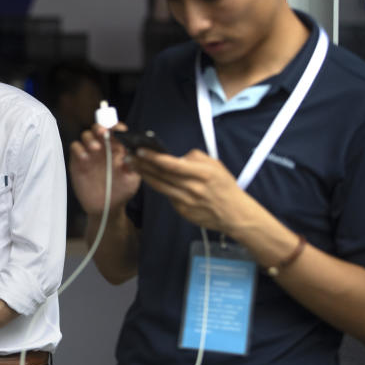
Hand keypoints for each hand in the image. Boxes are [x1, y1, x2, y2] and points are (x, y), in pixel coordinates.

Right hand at [69, 122, 140, 214]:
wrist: (106, 207)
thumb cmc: (121, 191)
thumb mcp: (132, 179)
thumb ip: (133, 166)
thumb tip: (132, 153)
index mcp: (117, 149)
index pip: (116, 131)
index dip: (116, 126)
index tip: (118, 129)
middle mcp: (103, 148)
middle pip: (98, 129)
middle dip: (100, 127)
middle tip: (103, 132)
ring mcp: (90, 154)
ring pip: (86, 136)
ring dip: (89, 138)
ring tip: (95, 148)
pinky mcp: (78, 161)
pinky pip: (75, 148)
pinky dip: (78, 149)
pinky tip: (85, 158)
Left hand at [130, 147, 256, 234]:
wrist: (235, 214)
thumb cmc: (225, 186)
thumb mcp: (215, 165)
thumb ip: (194, 158)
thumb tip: (175, 156)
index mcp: (203, 174)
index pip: (172, 164)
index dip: (153, 157)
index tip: (140, 150)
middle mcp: (193, 188)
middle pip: (161, 175)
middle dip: (142, 164)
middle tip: (129, 156)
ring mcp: (186, 202)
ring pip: (159, 186)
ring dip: (144, 175)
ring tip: (133, 165)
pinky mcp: (183, 211)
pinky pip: (167, 196)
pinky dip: (158, 186)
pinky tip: (149, 178)